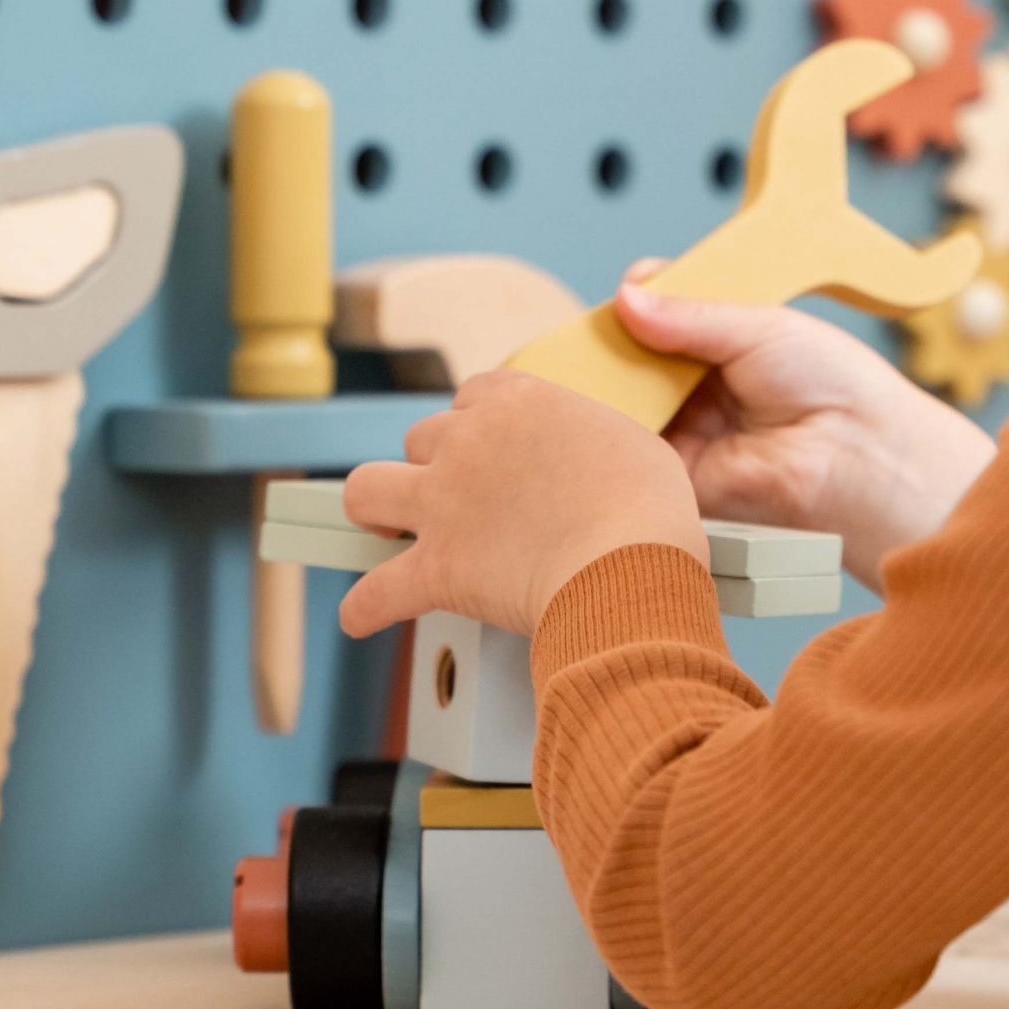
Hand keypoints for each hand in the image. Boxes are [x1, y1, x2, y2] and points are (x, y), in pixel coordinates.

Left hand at [336, 371, 710, 637]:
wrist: (631, 562)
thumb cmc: (646, 508)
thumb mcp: (632, 446)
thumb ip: (592, 443)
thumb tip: (589, 466)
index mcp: (519, 403)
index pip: (475, 393)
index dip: (478, 422)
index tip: (490, 444)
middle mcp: (469, 443)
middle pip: (423, 438)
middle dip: (435, 466)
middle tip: (457, 496)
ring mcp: (444, 503)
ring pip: (366, 489)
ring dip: (373, 508)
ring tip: (384, 528)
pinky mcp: (435, 566)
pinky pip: (376, 591)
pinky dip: (366, 607)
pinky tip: (362, 615)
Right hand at [614, 268, 996, 589]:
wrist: (862, 457)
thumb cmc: (834, 386)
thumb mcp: (760, 327)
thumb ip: (690, 316)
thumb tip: (626, 297)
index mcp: (725, 345)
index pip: (664, 317)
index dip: (641, 304)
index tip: (627, 293)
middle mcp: (701, 389)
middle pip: (636, 361)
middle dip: (614, 346)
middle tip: (597, 332)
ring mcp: (688, 432)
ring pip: (628, 403)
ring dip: (609, 386)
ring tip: (589, 365)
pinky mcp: (679, 476)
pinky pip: (633, 452)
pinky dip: (615, 432)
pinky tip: (601, 410)